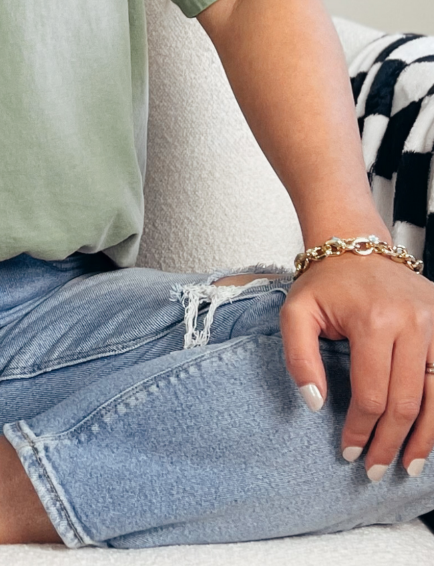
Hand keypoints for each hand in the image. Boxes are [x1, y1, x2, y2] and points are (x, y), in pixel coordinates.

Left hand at [279, 251, 433, 478]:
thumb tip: (315, 403)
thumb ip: (298, 357)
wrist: (356, 246)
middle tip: (375, 469)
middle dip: (390, 442)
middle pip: (406, 401)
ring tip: (409, 465)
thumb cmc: (325, 283)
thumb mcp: (296, 312)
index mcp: (373, 321)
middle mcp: (412, 324)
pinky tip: (430, 434)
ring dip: (426, 437)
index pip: (371, 393)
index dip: (361, 429)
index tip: (348, 451)